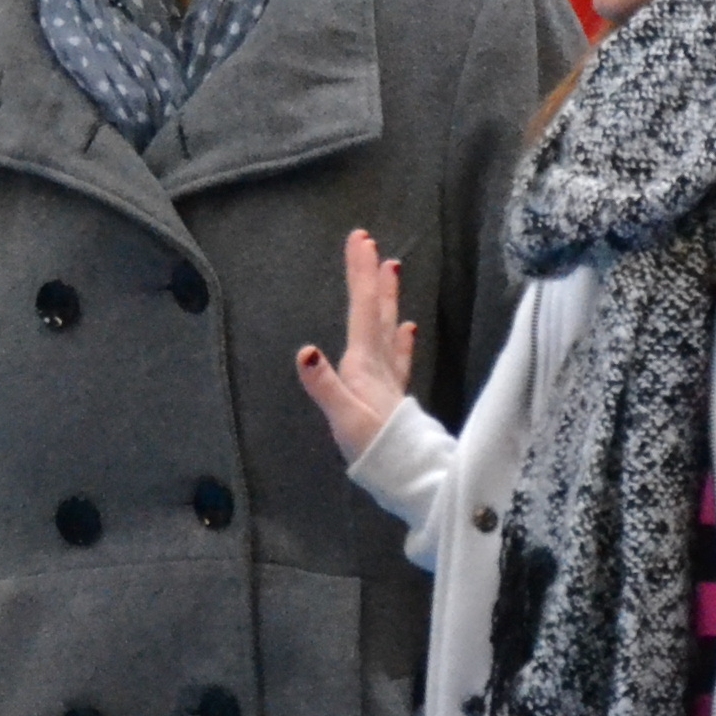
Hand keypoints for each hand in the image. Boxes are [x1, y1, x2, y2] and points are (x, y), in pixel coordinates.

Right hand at [294, 231, 415, 462]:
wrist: (407, 476)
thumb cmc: (373, 448)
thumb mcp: (343, 418)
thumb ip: (324, 385)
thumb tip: (305, 351)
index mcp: (364, 364)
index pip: (363, 309)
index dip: (361, 274)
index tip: (361, 240)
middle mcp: (378, 364)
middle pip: (377, 311)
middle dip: (373, 276)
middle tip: (372, 243)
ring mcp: (388, 378)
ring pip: (390, 327)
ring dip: (389, 298)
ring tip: (393, 269)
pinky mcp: (393, 394)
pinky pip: (398, 357)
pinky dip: (403, 339)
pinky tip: (409, 329)